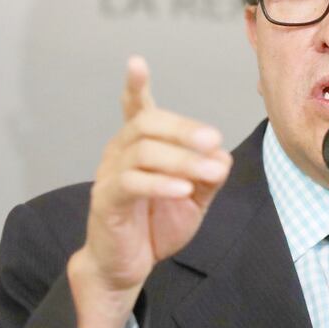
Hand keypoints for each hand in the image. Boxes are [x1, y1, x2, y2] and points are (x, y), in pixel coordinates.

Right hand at [67, 56, 231, 327]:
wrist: (127, 265)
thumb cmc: (156, 224)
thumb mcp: (194, 197)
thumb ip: (208, 174)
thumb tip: (222, 155)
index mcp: (140, 145)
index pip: (136, 108)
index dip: (135, 85)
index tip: (136, 62)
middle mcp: (120, 152)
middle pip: (147, 123)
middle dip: (183, 129)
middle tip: (214, 140)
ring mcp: (110, 174)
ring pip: (144, 151)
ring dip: (183, 160)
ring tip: (211, 173)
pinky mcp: (107, 200)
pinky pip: (132, 182)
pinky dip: (161, 183)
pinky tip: (183, 190)